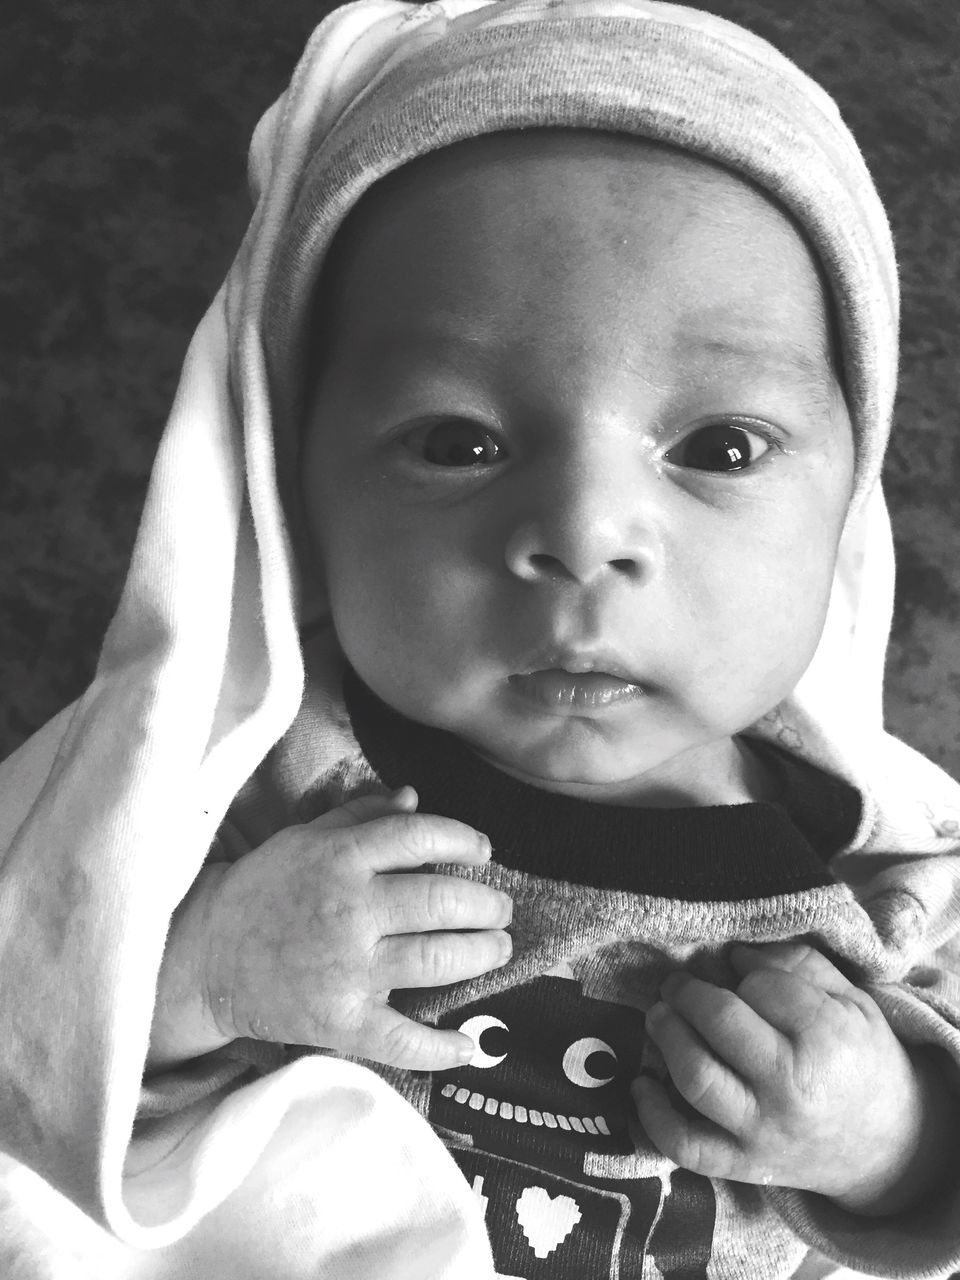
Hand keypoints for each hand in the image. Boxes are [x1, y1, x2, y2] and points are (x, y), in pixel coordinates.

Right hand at [149, 788, 512, 1071]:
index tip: (484, 852)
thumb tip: (415, 798)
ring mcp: (348, 969)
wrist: (206, 956)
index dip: (464, 842)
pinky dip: (443, 1047)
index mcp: (341, 859)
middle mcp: (349, 910)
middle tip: (501, 911)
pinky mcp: (341, 1022)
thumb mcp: (306, 839)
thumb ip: (362, 816)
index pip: (421, 838)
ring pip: (437, 961)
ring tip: (497, 949)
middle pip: (442, 902)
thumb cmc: (264, 889)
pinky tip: (471, 1043)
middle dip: (486, 906)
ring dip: (482, 955)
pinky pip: (404, 1039)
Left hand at [632, 941, 940, 1212]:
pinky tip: (642, 1083)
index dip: (744, 972)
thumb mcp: (851, 1000)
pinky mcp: (742, 1165)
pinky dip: (652, 1116)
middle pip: (721, 1023)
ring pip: (696, 1078)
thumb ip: (796, 964)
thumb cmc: (861, 1059)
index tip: (741, 972)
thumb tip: (735, 954)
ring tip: (659, 1016)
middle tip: (676, 984)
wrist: (891, 1145)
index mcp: (827, 1038)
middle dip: (687, 992)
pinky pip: (685, 1146)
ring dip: (666, 1037)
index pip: (761, 986)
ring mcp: (762, 1130)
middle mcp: (791, 1088)